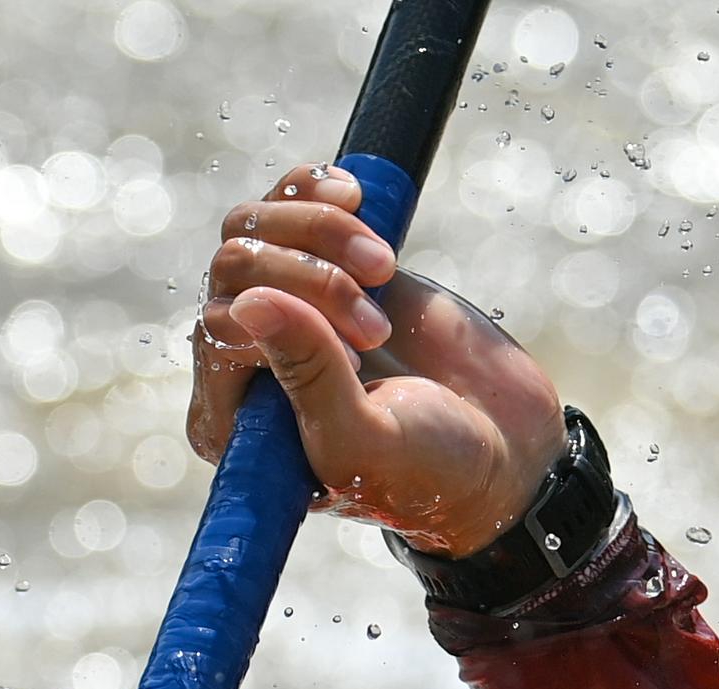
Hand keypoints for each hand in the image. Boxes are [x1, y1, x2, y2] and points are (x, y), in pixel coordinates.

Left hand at [189, 163, 565, 557]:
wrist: (500, 446)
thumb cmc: (426, 469)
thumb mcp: (364, 436)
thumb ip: (307, 374)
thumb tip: (245, 302)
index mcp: (233, 419)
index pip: (217, 324)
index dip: (285, 314)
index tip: (358, 356)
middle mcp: (246, 359)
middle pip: (235, 263)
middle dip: (313, 276)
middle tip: (378, 328)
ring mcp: (288, 306)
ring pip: (260, 223)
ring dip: (324, 231)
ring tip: (383, 271)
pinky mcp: (330, 263)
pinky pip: (294, 200)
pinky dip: (321, 189)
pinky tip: (358, 202)